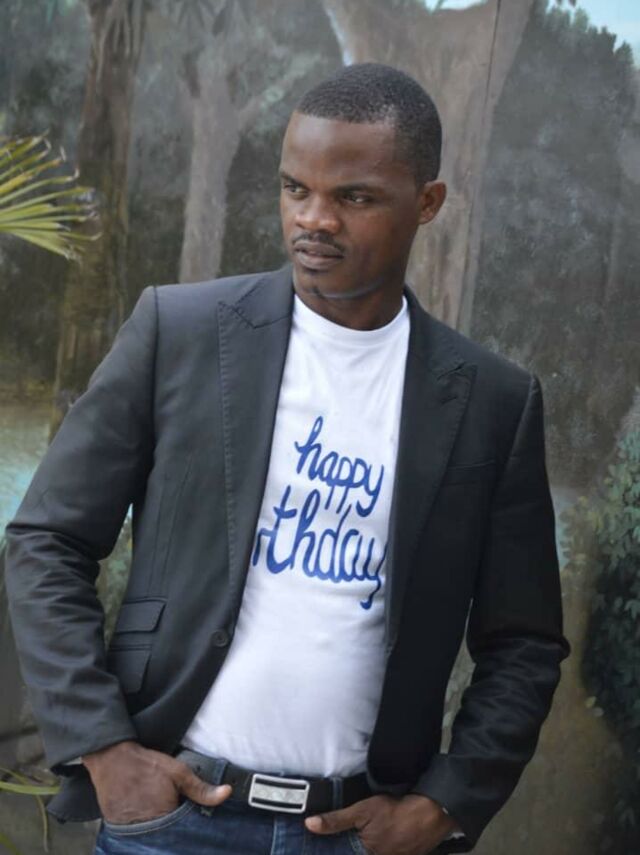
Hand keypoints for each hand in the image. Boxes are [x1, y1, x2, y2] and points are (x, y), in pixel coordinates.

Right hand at [82, 740, 230, 823]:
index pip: (183, 833)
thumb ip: (202, 788)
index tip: (188, 820)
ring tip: (154, 809)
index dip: (187, 826)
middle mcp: (147, 830)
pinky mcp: (117, 828)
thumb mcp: (178, 772)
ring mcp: (130, 831)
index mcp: (166, 818)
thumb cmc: (147, 764)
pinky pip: (134, 833)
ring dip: (156, 829)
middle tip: (169, 811)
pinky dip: (140, 827)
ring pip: (151, 836)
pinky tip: (142, 812)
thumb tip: (226, 793)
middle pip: (166, 837)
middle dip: (172, 829)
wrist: (112, 758)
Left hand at [305, 793, 456, 854]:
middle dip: (352, 847)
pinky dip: (385, 847)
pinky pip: (390, 853)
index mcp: (366, 854)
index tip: (321, 848)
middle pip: (359, 852)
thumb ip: (336, 820)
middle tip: (363, 833)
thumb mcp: (362, 811)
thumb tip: (310, 825)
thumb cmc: (395, 811)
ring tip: (377, 832)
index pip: (344, 854)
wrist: (431, 813)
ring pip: (375, 853)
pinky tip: (386, 837)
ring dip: (367, 846)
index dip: (336, 849)